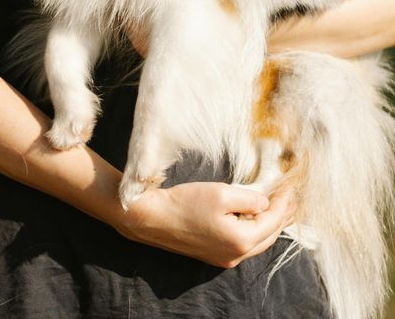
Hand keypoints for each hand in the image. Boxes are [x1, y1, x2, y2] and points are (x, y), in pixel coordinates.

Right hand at [117, 181, 296, 268]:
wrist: (154, 219)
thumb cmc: (186, 203)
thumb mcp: (221, 193)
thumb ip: (249, 198)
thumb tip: (264, 203)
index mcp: (241, 240)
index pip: (272, 220)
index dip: (283, 203)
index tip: (291, 187)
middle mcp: (236, 255)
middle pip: (269, 236)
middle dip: (281, 216)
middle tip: (291, 198)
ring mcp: (225, 258)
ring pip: (257, 242)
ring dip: (269, 224)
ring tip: (279, 208)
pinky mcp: (214, 254)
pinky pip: (244, 244)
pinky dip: (254, 230)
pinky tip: (254, 218)